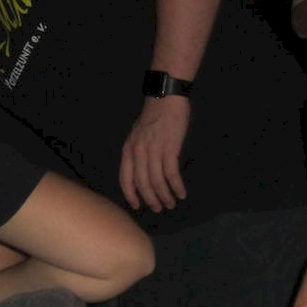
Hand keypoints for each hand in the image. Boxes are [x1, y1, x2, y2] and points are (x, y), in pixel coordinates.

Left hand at [119, 95, 190, 211]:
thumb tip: (142, 172)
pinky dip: (176, 186)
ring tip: (172, 203)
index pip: (125, 178)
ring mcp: (153, 150)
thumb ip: (138, 152)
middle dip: (151, 199)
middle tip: (159, 208)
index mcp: (128, 149)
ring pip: (157, 181)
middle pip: (142, 183)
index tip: (137, 206)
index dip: (130, 195)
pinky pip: (171, 174)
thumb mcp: (138, 134)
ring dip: (165, 196)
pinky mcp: (169, 148)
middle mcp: (138, 152)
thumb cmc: (154, 116)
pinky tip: (181, 193)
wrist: (166, 98)